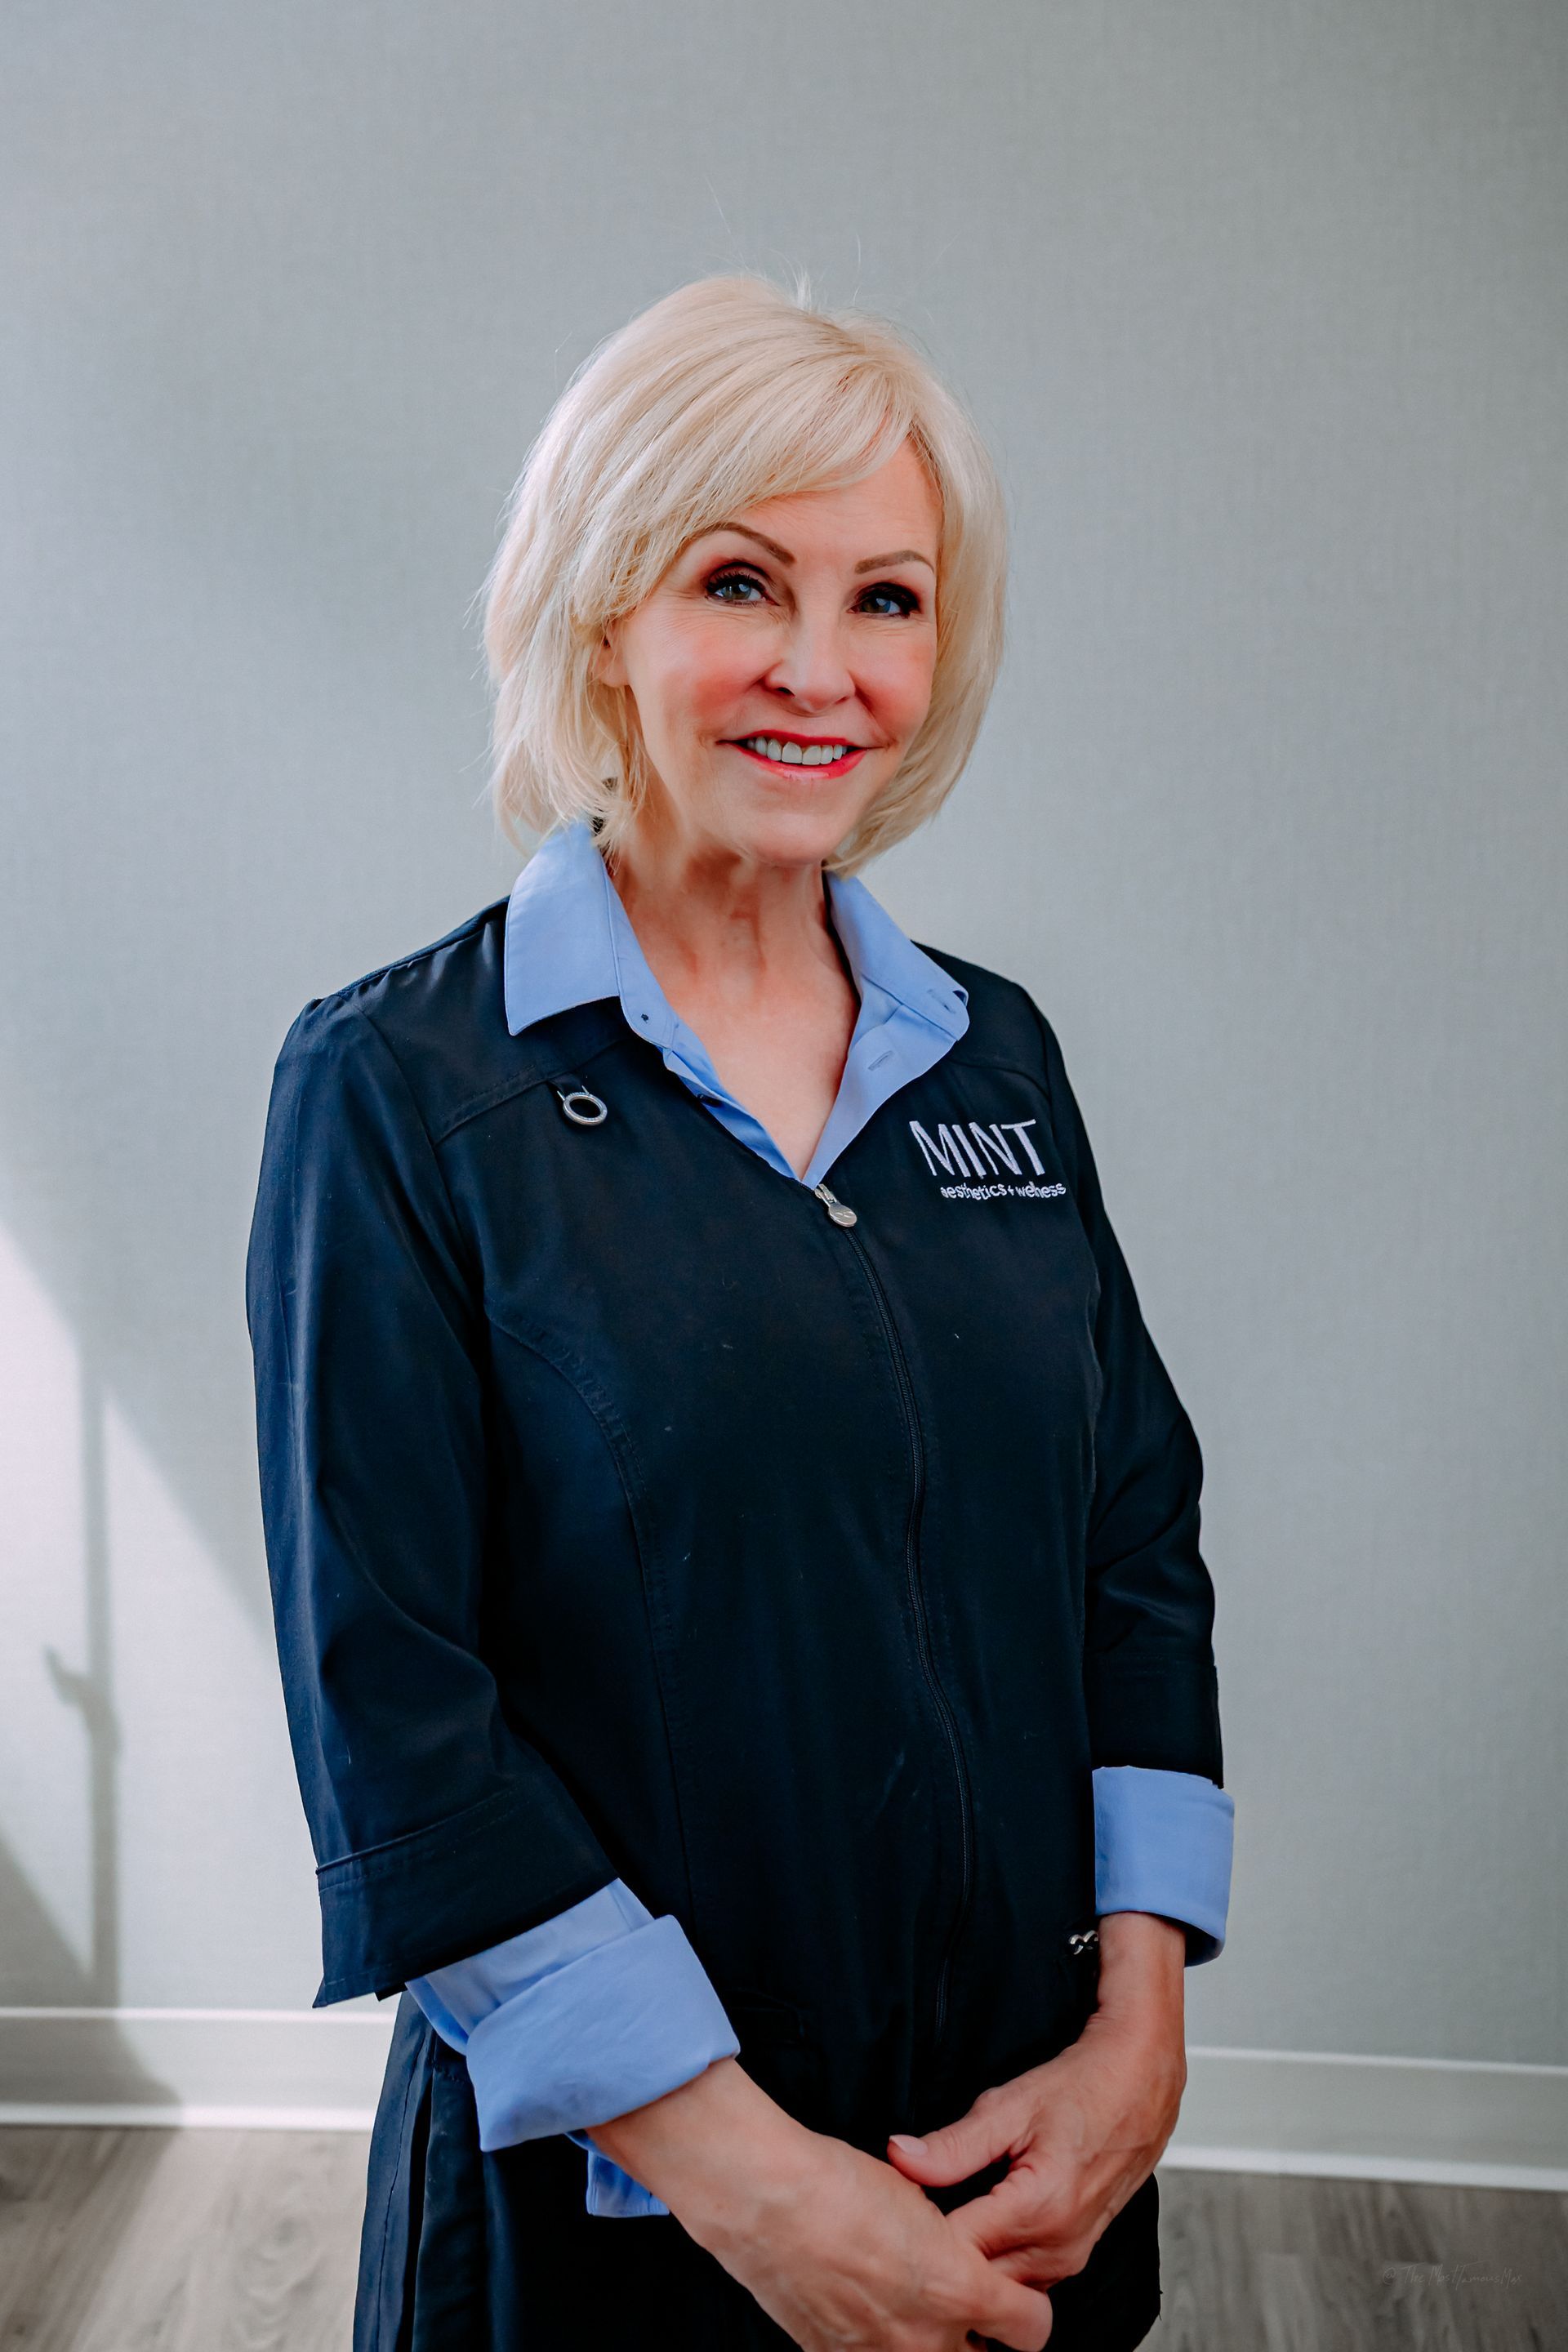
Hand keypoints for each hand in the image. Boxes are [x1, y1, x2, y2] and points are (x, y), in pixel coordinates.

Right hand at [588, 2056, 1053, 2350]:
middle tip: (964, 2308)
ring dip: (930, 2344)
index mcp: (960, 2289)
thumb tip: (955, 2258)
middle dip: (980, 2340)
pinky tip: (864, 2310)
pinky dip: (879, 2345)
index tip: (1013, 2296)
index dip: (1028, 2309)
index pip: (1034, 2329)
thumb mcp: (917, 2196)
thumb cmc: (840, 2183)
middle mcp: (926, 2338)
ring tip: (911, 2308)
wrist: (766, 2199)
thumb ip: (951, 2244)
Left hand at [885, 1913, 1186, 2291]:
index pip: (958, 2251)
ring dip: (971, 2265)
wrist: (1142, 2082)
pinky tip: (977, 2234)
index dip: (918, 2234)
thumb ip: (952, 2144)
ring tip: (939, 2229)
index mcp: (1038, 2208)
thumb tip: (900, 2158)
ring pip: (1003, 2285)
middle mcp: (1059, 2245)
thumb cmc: (1083, 2086)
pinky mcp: (1076, 2254)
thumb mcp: (1009, 2105)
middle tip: (907, 2224)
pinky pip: (1026, 2278)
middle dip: (941, 2257)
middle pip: (979, 2278)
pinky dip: (999, 2264)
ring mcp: (1071, 2256)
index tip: (893, 2215)